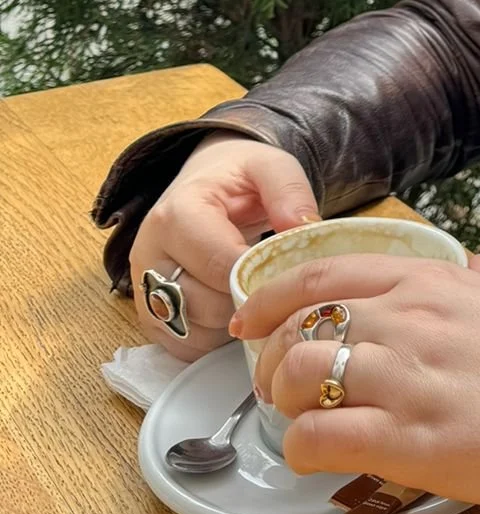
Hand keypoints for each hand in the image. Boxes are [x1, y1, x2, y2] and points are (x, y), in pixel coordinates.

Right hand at [129, 134, 319, 355]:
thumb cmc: (237, 179)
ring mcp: (143, 289)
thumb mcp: (269, 167)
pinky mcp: (148, 316)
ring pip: (194, 331)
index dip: (261, 276)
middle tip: (271, 280)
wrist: (204, 184)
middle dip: (247, 299)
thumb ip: (290, 191)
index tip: (288, 272)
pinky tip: (232, 308)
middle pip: (206, 305)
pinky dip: (214, 338)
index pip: (220, 266)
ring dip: (232, 322)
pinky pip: (184, 346)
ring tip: (251, 289)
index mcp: (175, 215)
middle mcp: (149, 254)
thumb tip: (304, 227)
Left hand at [231, 252, 479, 513]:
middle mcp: (410, 318)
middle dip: (269, 357)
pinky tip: (320, 457)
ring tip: (299, 420)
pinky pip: (317, 436)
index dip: (269, 296)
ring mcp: (408, 379)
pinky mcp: (411, 443)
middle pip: (296, 323)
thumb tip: (467, 270)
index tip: (248, 319)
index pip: (321, 270)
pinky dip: (302, 448)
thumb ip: (478, 282)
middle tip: (277, 386)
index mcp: (432, 280)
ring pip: (296, 374)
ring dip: (281, 401)